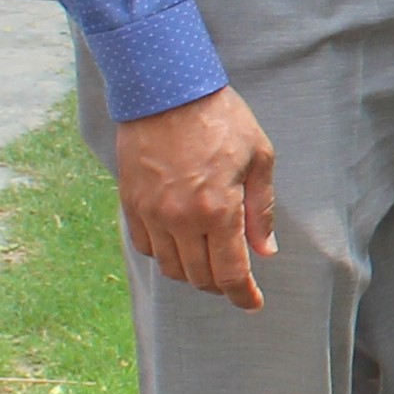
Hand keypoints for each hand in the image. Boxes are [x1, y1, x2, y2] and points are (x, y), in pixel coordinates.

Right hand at [114, 86, 279, 308]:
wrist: (165, 89)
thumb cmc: (220, 118)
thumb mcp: (259, 157)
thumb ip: (261, 209)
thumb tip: (264, 250)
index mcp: (218, 210)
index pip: (230, 273)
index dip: (243, 296)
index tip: (252, 303)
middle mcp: (181, 219)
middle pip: (199, 277)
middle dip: (220, 286)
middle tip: (235, 281)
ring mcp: (151, 213)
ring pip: (170, 267)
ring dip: (191, 274)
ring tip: (208, 264)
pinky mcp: (130, 203)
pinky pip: (145, 247)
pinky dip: (164, 255)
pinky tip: (180, 245)